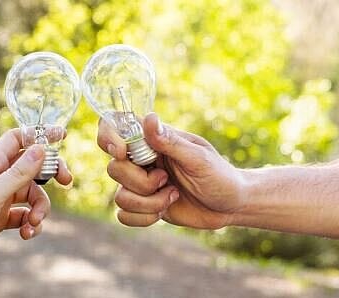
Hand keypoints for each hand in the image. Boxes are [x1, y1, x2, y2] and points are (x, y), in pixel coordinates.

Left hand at [0, 129, 71, 279]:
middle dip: (51, 174)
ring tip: (33, 224)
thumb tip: (41, 148)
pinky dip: (30, 224)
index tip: (63, 136)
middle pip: (32, 167)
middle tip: (67, 182)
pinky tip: (26, 234)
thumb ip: (19, 173)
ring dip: (40, 209)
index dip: (40, 135)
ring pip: (32, 195)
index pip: (19, 139)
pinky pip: (24, 216)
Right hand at [97, 113, 244, 228]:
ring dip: (148, 203)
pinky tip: (164, 210)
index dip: (108, 137)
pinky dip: (143, 218)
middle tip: (166, 180)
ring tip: (172, 196)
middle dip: (141, 182)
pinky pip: (123, 215)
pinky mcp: (142, 206)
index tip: (122, 153)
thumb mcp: (199, 158)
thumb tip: (149, 118)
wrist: (230, 206)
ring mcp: (139, 184)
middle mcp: (141, 160)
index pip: (114, 127)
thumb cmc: (219, 175)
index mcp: (152, 140)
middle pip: (114, 168)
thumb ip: (171, 142)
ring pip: (119, 196)